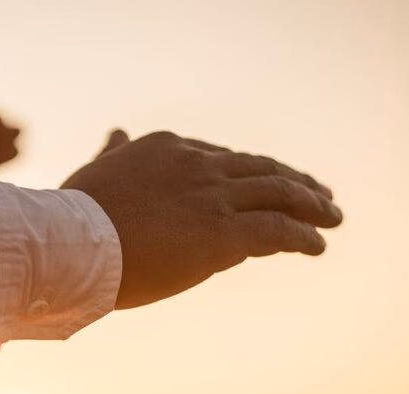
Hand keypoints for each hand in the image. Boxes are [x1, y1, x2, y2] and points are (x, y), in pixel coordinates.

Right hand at [62, 129, 342, 308]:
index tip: (265, 184)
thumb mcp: (96, 172)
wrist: (77, 243)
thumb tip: (118, 133)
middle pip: (260, 169)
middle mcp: (199, 164)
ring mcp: (215, 197)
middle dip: (293, 181)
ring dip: (311, 204)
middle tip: (318, 194)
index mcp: (169, 148)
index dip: (249, 174)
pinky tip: (318, 246)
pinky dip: (303, 236)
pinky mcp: (225, 233)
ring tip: (332, 216)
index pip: (222, 159)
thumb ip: (115, 154)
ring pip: (279, 193)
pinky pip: (278, 230)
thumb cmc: (77, 219)